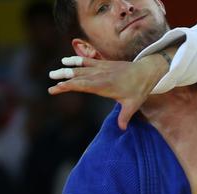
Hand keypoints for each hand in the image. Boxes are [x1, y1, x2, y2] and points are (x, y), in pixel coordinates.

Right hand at [49, 54, 167, 129]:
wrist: (145, 71)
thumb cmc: (139, 89)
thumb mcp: (133, 105)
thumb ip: (125, 117)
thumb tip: (122, 129)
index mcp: (105, 86)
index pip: (83, 85)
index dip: (69, 86)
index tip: (57, 88)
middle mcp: (100, 75)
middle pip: (78, 77)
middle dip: (63, 80)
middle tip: (51, 85)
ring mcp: (101, 68)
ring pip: (80, 69)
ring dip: (66, 71)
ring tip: (53, 74)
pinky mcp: (103, 64)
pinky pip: (87, 61)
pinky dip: (76, 60)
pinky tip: (65, 61)